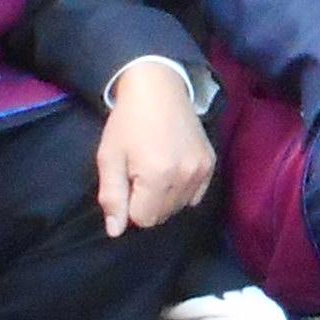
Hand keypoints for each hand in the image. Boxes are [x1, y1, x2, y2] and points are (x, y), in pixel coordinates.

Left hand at [93, 59, 215, 230]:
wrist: (158, 88)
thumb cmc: (128, 122)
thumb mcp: (109, 157)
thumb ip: (112, 197)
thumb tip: (115, 231)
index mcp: (158, 176)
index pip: (143, 219)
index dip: (129, 204)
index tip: (127, 180)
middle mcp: (185, 176)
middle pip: (162, 215)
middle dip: (146, 203)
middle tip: (139, 172)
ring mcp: (202, 170)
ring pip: (179, 207)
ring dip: (164, 198)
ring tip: (156, 169)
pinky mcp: (210, 163)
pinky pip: (195, 196)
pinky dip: (182, 191)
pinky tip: (172, 170)